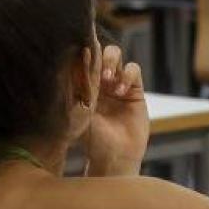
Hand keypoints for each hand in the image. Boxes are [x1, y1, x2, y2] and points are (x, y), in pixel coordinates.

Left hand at [86, 44, 148, 176]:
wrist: (115, 157)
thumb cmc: (92, 140)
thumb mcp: (81, 113)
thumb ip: (80, 89)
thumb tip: (72, 63)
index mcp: (83, 85)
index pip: (83, 59)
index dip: (83, 52)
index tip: (80, 50)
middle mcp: (99, 81)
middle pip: (99, 52)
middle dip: (99, 55)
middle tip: (96, 68)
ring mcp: (117, 83)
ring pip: (117, 56)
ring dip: (111, 62)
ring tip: (108, 79)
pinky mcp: (135, 90)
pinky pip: (133, 70)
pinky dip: (127, 75)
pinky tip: (121, 91)